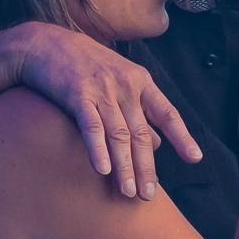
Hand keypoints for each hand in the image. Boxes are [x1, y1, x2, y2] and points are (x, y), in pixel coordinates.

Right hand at [12, 22, 201, 198]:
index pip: (167, 113)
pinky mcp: (77, 94)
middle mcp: (126, 86)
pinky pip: (91, 126)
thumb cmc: (83, 65)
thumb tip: (157, 144)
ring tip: (127, 192)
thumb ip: (138, 110)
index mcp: (140, 81)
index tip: (194, 158)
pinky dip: (98, 149)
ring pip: (119, 135)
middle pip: (141, 134)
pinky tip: (103, 169)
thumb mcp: (118, 80)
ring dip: (125, 167)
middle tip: (148, 195)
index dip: (182, 137)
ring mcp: (103, 90)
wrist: (44, 44)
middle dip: (146, 168)